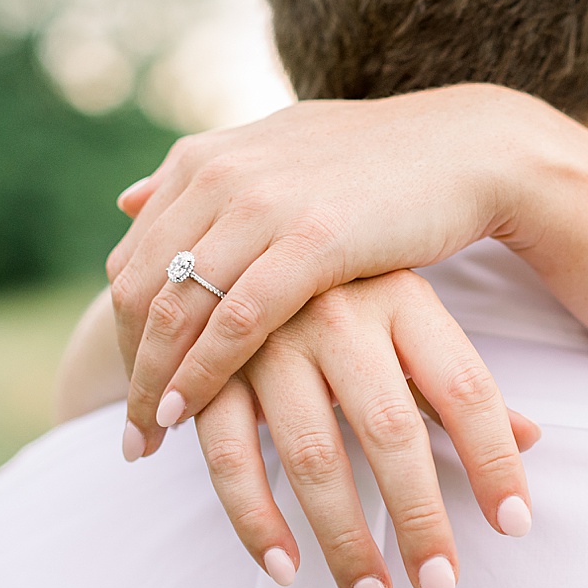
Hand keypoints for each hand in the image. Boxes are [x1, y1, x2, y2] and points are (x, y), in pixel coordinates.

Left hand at [106, 84, 579, 461]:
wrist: (464, 149)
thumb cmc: (378, 163)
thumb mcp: (275, 157)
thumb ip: (203, 183)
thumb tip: (128, 200)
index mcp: (204, 159)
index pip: (134, 260)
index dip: (123, 332)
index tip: (130, 385)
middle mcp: (219, 176)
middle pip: (139, 290)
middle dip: (129, 368)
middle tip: (133, 432)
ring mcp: (261, 204)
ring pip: (175, 309)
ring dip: (154, 383)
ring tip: (150, 439)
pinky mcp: (311, 238)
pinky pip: (234, 320)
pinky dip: (202, 373)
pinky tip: (191, 414)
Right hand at [191, 269, 540, 587]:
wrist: (236, 231)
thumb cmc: (345, 294)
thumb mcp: (409, 323)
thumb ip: (455, 385)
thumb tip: (532, 439)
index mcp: (403, 298)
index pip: (466, 388)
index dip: (492, 459)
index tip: (514, 525)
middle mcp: (337, 315)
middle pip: (391, 430)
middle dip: (419, 517)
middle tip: (442, 585)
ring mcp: (268, 342)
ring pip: (312, 455)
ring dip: (343, 539)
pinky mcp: (208, 374)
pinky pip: (230, 458)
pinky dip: (255, 520)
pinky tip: (286, 569)